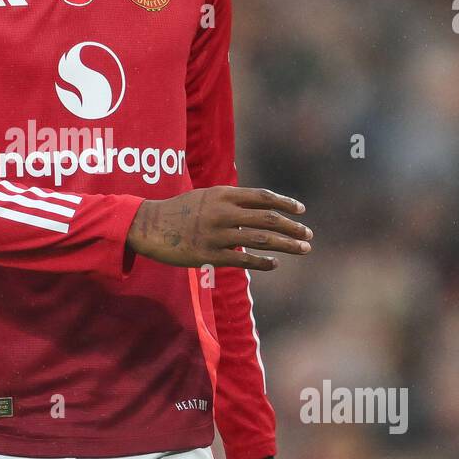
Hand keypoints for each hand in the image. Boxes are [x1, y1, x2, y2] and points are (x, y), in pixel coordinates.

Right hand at [126, 186, 312, 269]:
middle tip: (309, 235)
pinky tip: (275, 263)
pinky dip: (263, 262)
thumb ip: (231, 200)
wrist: (149, 226)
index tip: (301, 211)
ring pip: (260, 240)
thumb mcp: (206, 196)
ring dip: (286, 245)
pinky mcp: (208, 255)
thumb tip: (260, 208)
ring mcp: (216, 234)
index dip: (285, 204)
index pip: (262, 197)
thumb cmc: (180, 211)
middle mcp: (222, 212)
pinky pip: (243, 260)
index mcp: (222, 194)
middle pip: (267, 219)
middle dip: (292, 227)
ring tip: (303, 249)